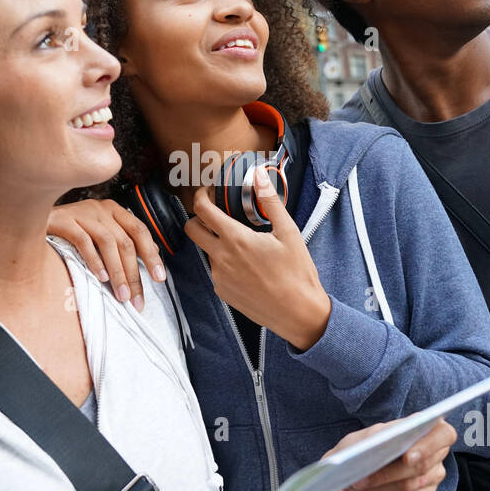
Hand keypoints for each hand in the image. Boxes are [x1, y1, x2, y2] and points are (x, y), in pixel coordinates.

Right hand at [47, 199, 165, 311]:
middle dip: (134, 274)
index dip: (152, 255)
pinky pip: (83, 241)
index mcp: (114, 210)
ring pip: (108, 243)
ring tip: (121, 295)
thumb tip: (148, 261)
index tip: (159, 278)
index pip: (140, 231)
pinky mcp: (63, 220)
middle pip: (126, 242)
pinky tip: (100, 277)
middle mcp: (100, 208)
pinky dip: (94, 260)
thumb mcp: (98, 231)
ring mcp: (82, 212)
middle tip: (136, 299)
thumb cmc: (69, 230)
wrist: (31, 216)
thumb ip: (121, 242)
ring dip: (117, 273)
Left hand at [182, 167, 331, 350]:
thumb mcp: (288, 232)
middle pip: (191, 229)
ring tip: (243, 244)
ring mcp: (219, 277)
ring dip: (216, 242)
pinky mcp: (222, 292)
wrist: (298, 314)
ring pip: (206, 251)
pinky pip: (216, 271)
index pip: (202, 210)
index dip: (201, 196)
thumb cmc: (297, 274)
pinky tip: (247, 266)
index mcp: (236, 240)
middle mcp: (221, 258)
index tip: (207, 192)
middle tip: (215, 214)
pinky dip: (225, 263)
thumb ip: (270, 202)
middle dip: (198, 217)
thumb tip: (260, 177)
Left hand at [323, 418, 456, 490]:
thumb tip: (388, 441)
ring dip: (382, 486)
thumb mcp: (365, 437)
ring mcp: (434, 475)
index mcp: (429, 428)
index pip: (444, 434)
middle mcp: (437, 452)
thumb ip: (380, 435)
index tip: (406, 457)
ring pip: (411, 485)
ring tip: (359, 485)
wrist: (358, 473)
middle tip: (363, 478)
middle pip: (422, 465)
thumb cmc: (363, 448)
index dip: (428, 446)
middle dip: (389, 472)